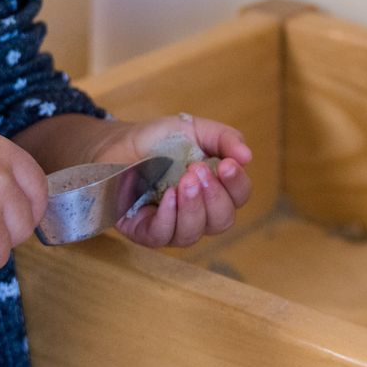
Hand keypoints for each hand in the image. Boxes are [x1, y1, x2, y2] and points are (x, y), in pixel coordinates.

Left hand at [90, 114, 253, 248]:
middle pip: (221, 221)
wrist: (118, 143)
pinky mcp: (144, 232)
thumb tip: (248, 157)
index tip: (226, 165)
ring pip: (194, 233)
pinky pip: (163, 236)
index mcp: (215, 189)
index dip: (237, 184)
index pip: (238, 197)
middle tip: (197, 170)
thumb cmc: (159, 140)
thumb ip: (224, 139)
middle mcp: (198, 213)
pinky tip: (168, 196)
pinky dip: (169, 217)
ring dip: (192, 208)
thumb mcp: (196, 130)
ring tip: (182, 182)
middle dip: (214, 197)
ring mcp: (172, 226)